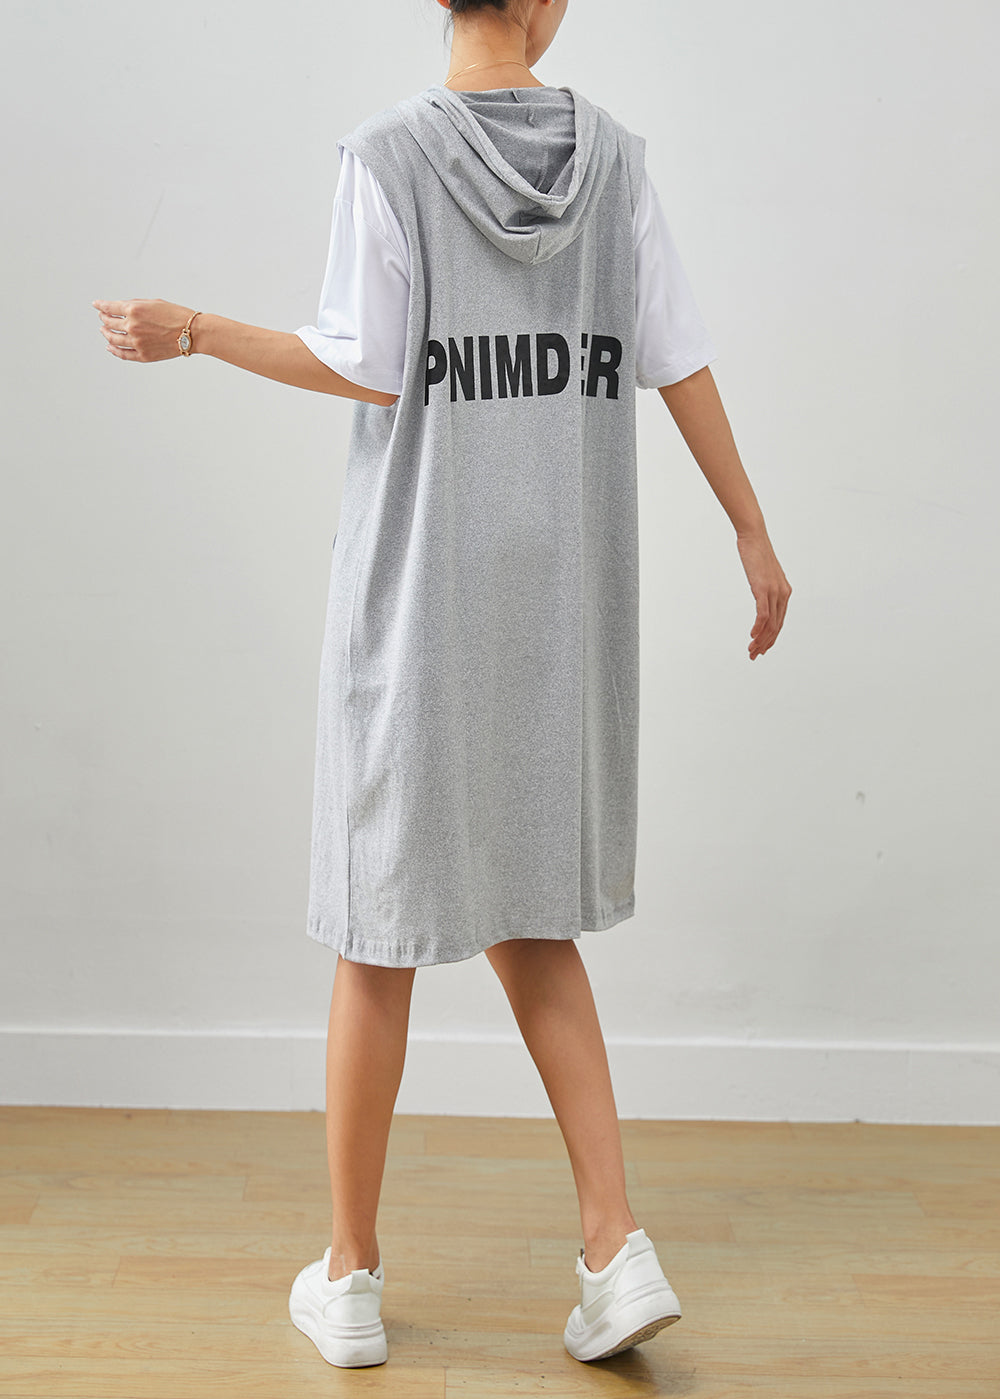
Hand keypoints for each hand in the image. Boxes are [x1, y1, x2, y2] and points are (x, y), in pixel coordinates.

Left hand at [92, 298, 195, 361]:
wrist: (192, 333)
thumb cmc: (177, 315)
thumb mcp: (153, 302)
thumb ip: (135, 305)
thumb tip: (121, 309)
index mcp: (134, 310)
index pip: (109, 307)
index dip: (100, 306)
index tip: (96, 305)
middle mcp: (132, 326)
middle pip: (109, 323)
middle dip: (103, 319)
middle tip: (102, 318)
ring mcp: (136, 342)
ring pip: (113, 339)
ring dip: (106, 334)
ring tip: (104, 331)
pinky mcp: (143, 355)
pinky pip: (123, 354)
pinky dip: (114, 351)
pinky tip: (110, 347)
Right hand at [736, 526, 791, 659]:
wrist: (754, 537)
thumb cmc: (756, 553)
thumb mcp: (763, 575)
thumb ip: (765, 588)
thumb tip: (761, 595)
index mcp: (784, 592)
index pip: (779, 622)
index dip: (771, 638)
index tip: (761, 649)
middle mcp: (782, 593)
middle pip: (776, 627)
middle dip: (765, 644)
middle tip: (754, 655)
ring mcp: (774, 591)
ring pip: (770, 624)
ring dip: (760, 640)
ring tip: (751, 650)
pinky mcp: (763, 588)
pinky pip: (763, 614)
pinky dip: (758, 627)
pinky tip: (751, 636)